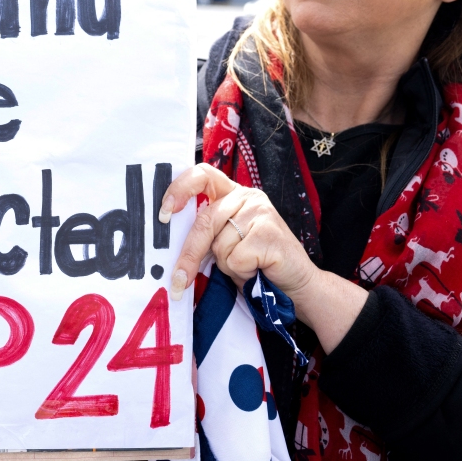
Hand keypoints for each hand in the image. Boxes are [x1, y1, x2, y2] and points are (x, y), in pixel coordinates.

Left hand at [161, 163, 318, 298]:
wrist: (298, 285)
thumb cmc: (257, 265)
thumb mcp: (226, 242)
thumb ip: (206, 231)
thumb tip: (166, 236)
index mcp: (233, 194)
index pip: (202, 175)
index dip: (179, 188)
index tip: (164, 212)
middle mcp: (247, 197)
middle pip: (205, 221)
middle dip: (189, 255)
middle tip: (177, 281)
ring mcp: (260, 212)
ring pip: (220, 245)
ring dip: (228, 266)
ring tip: (249, 267)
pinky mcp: (269, 232)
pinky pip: (236, 258)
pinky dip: (242, 273)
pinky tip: (259, 270)